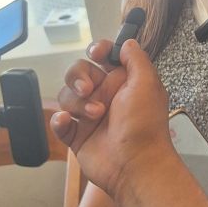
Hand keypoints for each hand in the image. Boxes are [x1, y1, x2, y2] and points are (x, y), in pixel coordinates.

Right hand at [51, 40, 170, 197]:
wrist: (135, 165)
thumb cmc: (145, 125)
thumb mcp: (147, 84)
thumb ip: (137, 59)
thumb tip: (129, 42)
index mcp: (123, 81)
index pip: (104, 56)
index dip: (98, 50)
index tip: (97, 54)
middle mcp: (106, 95)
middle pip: (79, 72)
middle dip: (79, 77)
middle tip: (88, 90)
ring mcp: (90, 115)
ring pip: (67, 96)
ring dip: (77, 103)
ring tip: (95, 115)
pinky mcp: (78, 135)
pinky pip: (60, 122)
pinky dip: (60, 121)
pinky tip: (67, 122)